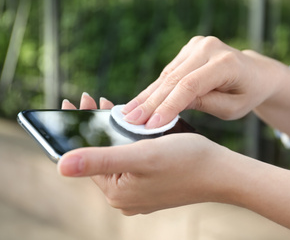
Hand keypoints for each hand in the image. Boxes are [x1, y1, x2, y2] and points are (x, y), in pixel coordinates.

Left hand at [59, 93, 234, 214]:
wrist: (222, 172)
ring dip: (114, 132)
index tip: (74, 102)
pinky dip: (129, 142)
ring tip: (112, 108)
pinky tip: (133, 127)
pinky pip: (133, 161)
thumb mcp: (141, 156)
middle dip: (98, 127)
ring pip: (118, 156)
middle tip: (94, 99)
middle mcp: (126, 197)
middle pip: (102, 156)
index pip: (87, 157)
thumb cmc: (187, 161)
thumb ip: (100, 160)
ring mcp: (140, 193)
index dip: (80, 127)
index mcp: (118, 192)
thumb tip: (60, 166)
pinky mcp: (153, 186)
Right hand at [121, 36, 286, 128]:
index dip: (168, 106)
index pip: (190, 86)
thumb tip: (170, 106)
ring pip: (167, 75)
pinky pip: (170, 71)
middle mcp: (210, 48)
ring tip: (127, 114)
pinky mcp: (190, 47)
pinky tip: (140, 102)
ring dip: (148, 95)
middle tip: (129, 121)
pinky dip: (155, 87)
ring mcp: (198, 44)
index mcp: (226, 63)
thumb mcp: (231, 108)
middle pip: (174, 79)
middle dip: (150, 102)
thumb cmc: (247, 95)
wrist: (256, 73)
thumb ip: (204, 104)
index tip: (150, 125)